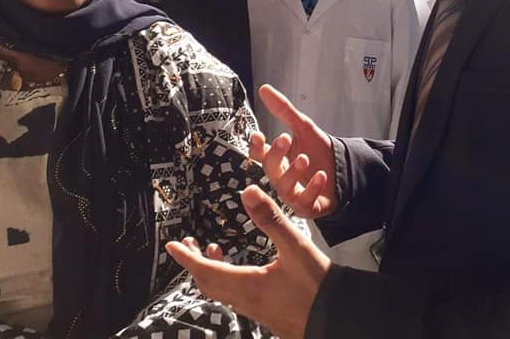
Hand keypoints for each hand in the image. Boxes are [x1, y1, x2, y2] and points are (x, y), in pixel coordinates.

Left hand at [167, 185, 330, 338]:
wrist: (337, 318)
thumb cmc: (317, 285)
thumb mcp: (295, 247)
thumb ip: (271, 219)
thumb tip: (248, 192)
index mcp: (247, 286)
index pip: (205, 271)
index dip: (186, 258)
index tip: (172, 246)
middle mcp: (246, 302)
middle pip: (209, 284)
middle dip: (194, 264)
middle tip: (187, 245)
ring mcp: (255, 311)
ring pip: (222, 292)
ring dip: (211, 272)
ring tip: (212, 252)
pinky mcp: (266, 314)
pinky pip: (236, 297)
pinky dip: (227, 280)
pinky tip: (240, 271)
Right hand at [250, 85, 339, 218]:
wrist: (344, 169)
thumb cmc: (319, 150)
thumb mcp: (303, 127)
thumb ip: (283, 110)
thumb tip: (264, 89)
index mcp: (278, 159)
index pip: (260, 154)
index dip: (257, 146)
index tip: (259, 135)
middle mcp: (281, 178)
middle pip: (270, 168)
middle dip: (276, 154)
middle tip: (285, 138)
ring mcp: (294, 194)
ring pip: (284, 187)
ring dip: (292, 172)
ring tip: (304, 158)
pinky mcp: (308, 207)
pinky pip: (305, 202)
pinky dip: (312, 188)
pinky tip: (320, 176)